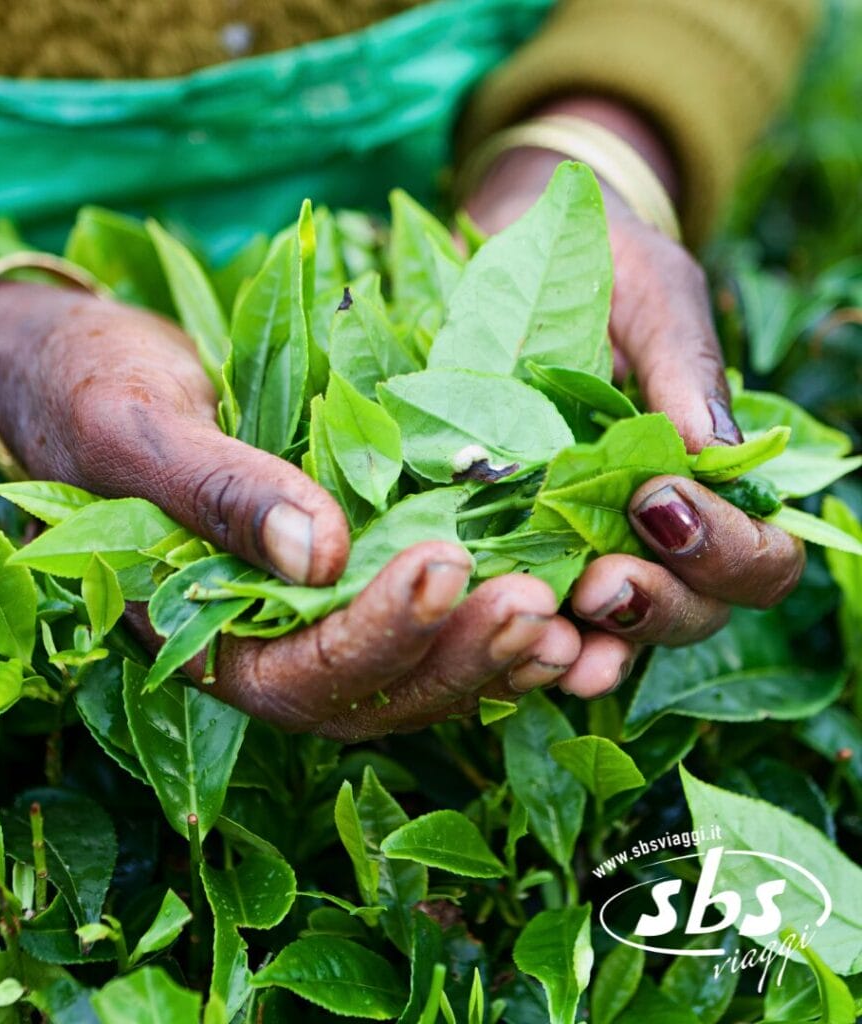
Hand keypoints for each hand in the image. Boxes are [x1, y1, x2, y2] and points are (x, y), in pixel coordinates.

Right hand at [0, 299, 620, 737]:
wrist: (85, 370)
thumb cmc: (88, 391)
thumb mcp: (135, 427)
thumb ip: (214, 493)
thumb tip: (316, 555)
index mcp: (197, 631)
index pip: (294, 670)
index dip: (374, 633)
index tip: (442, 567)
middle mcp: (260, 643)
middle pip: (370, 693)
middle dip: (454, 656)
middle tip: (536, 605)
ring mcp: (308, 616)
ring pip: (408, 673)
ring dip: (486, 655)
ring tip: (562, 615)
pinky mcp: (346, 574)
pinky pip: (421, 624)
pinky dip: (480, 622)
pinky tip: (549, 596)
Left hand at [463, 102, 804, 679]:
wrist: (520, 252)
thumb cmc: (609, 268)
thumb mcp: (657, 302)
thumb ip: (688, 374)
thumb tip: (714, 458)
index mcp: (709, 480)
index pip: (756, 557)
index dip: (726, 553)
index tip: (660, 505)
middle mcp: (652, 530)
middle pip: (690, 612)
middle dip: (656, 607)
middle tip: (602, 583)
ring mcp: (583, 544)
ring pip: (615, 632)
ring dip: (594, 644)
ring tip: (559, 634)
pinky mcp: (513, 541)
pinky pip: (534, 610)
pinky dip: (530, 636)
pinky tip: (512, 637)